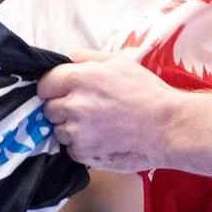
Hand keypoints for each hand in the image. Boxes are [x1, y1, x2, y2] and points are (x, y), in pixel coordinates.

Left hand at [38, 51, 177, 172]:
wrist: (167, 127)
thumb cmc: (146, 93)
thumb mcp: (119, 62)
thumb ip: (86, 57)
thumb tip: (66, 59)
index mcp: (79, 78)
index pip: (44, 84)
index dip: (53, 88)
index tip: (63, 92)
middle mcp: (74, 105)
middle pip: (49, 109)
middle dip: (63, 109)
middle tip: (87, 109)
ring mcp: (77, 132)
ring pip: (59, 131)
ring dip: (72, 129)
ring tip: (99, 125)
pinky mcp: (83, 153)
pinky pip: (71, 149)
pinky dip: (82, 146)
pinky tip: (103, 139)